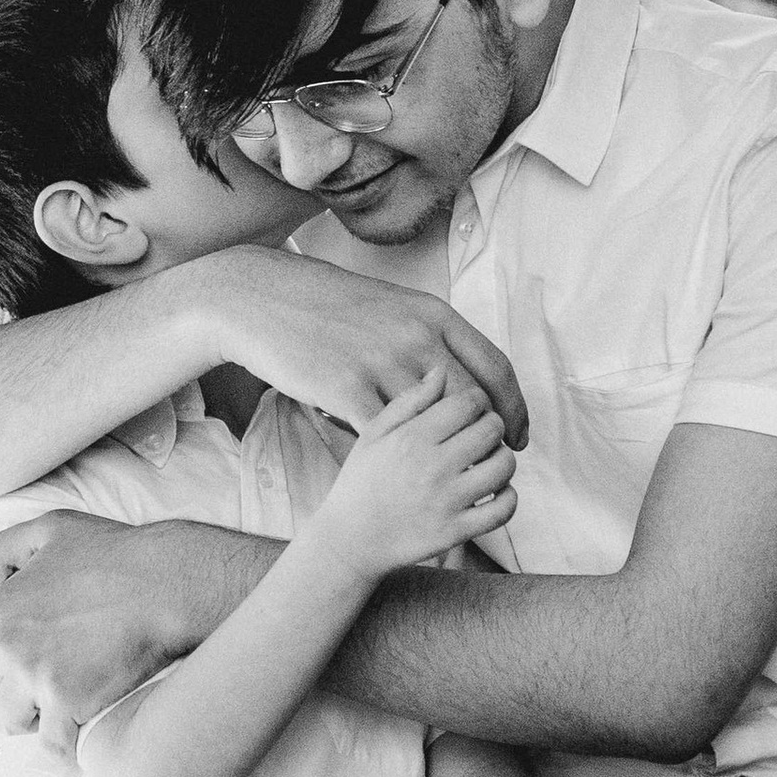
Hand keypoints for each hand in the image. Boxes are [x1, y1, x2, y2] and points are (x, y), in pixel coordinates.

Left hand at [0, 513, 196, 746]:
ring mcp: (36, 678)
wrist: (166, 583)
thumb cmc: (115, 552)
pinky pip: (51, 745)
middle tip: (40, 695)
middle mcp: (7, 646)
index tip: (21, 663)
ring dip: (31, 722)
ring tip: (55, 716)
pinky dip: (61, 751)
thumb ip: (1, 550)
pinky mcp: (68, 704)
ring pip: (10, 722)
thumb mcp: (51, 529)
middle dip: (11, 695)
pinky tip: (73, 745)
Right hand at [205, 248, 527, 450]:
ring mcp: (380, 361)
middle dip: (488, 440)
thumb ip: (428, 336)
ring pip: (431, 423)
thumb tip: (461, 375)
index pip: (495, 368)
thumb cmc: (326, 305)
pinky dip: (396, 456)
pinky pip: (384, 433)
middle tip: (490, 465)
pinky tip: (401, 472)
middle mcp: (414, 336)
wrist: (261, 299)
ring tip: (451, 477)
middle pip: (473, 402)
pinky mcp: (344, 387)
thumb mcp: (391, 306)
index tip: (515, 435)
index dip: (513, 408)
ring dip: (445, 455)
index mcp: (432, 314)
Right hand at [314, 370, 517, 580]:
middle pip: (491, 429)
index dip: (476, 400)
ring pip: (503, 467)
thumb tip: (442, 371)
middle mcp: (432, 468)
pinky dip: (508, 497)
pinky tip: (493, 491)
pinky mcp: (456, 532)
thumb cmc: (360, 481)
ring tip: (487, 461)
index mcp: (411, 438)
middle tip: (480, 433)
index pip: (468, 401)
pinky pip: (503, 509)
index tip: (469, 411)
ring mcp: (447, 502)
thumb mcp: (374, 434)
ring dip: (502, 459)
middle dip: (492, 425)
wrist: (348, 541)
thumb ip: (409, 401)